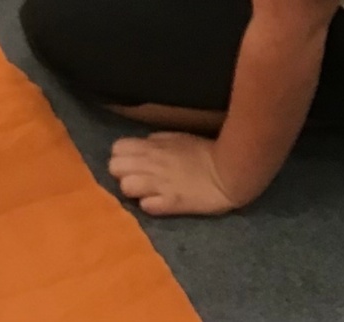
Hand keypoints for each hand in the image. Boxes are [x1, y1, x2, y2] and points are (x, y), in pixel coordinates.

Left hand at [108, 132, 238, 216]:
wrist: (229, 171)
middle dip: (121, 174)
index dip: (120, 157)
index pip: (116, 148)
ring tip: (146, 193)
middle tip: (136, 179)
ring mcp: (160, 184)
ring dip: (133, 192)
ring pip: (125, 187)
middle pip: (114, 168)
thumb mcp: (178, 138)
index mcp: (152, 146)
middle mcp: (151, 163)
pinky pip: (147, 206)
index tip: (130, 163)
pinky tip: (158, 204)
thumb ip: (157, 140)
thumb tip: (144, 143)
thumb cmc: (205, 152)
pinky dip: (149, 206)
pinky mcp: (171, 203)